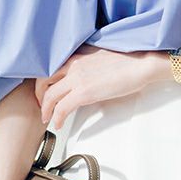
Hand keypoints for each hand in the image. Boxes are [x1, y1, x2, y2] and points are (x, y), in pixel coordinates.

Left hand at [34, 45, 156, 128]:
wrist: (140, 64)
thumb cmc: (128, 61)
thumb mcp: (101, 57)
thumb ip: (87, 65)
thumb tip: (83, 77)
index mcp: (78, 55)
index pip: (50, 67)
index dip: (43, 82)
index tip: (44, 91)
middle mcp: (74, 64)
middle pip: (43, 80)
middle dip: (40, 96)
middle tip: (43, 106)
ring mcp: (77, 78)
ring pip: (49, 95)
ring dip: (46, 110)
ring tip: (48, 118)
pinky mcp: (84, 92)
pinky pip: (62, 108)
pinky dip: (57, 118)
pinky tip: (59, 124)